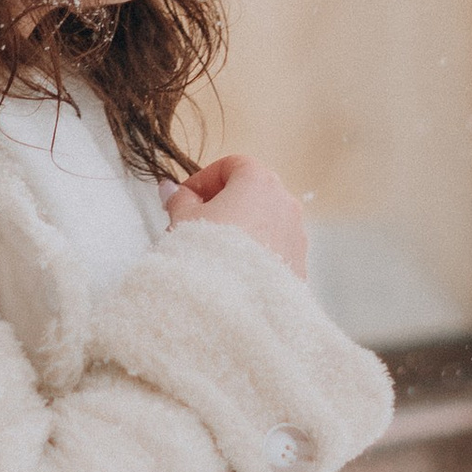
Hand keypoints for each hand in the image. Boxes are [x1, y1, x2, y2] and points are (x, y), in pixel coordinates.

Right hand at [164, 152, 308, 279]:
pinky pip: (274, 250)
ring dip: (241, 230)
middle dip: (223, 204)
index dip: (204, 179)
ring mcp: (296, 234)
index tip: (186, 198)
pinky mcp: (298, 264)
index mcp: (258, 182)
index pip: (232, 165)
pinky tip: (232, 272)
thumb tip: (172, 191)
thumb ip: (179, 200)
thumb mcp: (183, 220)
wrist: (233, 306)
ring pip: (265, 223)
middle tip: (196, 223)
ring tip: (213, 253)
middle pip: (252, 192)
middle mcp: (284, 203)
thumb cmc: (209, 255)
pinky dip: (255, 253)